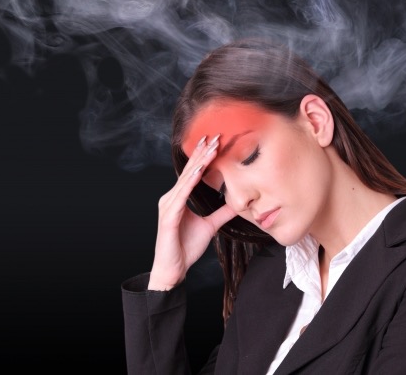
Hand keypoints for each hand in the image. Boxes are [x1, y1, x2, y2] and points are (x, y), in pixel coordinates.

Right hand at [147, 134, 236, 290]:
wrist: (172, 270)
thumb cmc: (185, 248)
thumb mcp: (210, 226)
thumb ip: (222, 213)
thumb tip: (237, 202)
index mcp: (179, 198)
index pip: (193, 173)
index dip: (204, 157)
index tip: (216, 141)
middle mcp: (171, 197)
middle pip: (189, 170)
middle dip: (202, 152)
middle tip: (215, 135)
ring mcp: (168, 205)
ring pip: (186, 179)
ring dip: (199, 162)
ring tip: (211, 147)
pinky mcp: (168, 216)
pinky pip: (181, 195)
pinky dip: (190, 182)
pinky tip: (199, 171)